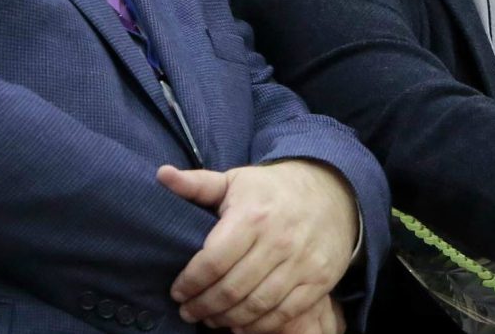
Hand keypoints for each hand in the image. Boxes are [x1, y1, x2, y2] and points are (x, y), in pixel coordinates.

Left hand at [157, 160, 358, 331]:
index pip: (213, 261)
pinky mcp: (320, 279)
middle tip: (189, 311)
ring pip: (256, 305)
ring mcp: (302, 261)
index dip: (190, 283)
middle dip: (203, 306)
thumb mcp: (236, 181)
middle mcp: (280, 240)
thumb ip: (198, 184)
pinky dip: (259, 325)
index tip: (177, 292)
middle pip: (232, 289)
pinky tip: (241, 324)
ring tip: (211, 318)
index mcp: (254, 215)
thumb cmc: (273, 190)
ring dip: (227, 319)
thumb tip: (162, 175)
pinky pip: (285, 313)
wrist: (333, 192)